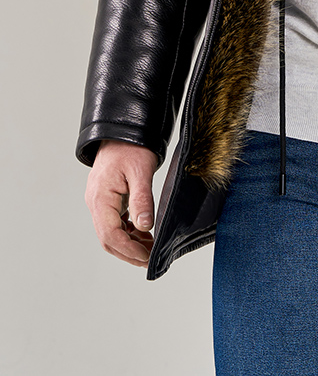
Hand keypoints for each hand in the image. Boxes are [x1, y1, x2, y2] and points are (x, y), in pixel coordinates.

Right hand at [85, 140, 157, 266]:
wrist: (124, 130)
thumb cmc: (131, 146)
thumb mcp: (141, 171)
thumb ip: (141, 199)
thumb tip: (145, 226)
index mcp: (100, 197)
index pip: (110, 234)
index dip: (128, 250)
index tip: (146, 256)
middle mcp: (96, 202)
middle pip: (108, 239)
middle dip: (128, 252)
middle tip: (149, 259)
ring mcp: (100, 201)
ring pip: (110, 232)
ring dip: (129, 244)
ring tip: (149, 248)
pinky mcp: (108, 199)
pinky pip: (115, 222)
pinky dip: (128, 232)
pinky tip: (143, 234)